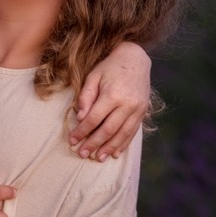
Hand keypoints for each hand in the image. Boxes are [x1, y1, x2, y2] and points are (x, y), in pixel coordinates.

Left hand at [68, 42, 150, 159]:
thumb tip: (81, 118)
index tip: (72, 140)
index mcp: (112, 94)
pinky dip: (124, 143)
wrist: (135, 59)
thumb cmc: (110, 67)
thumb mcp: (93, 76)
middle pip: (108, 129)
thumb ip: (86, 97)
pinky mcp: (143, 112)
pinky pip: (133, 131)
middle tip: (82, 154)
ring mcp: (137, 109)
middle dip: (94, 143)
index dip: (82, 131)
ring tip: (98, 158)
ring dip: (109, 148)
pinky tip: (115, 153)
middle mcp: (127, 104)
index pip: (94, 119)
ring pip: (122, 134)